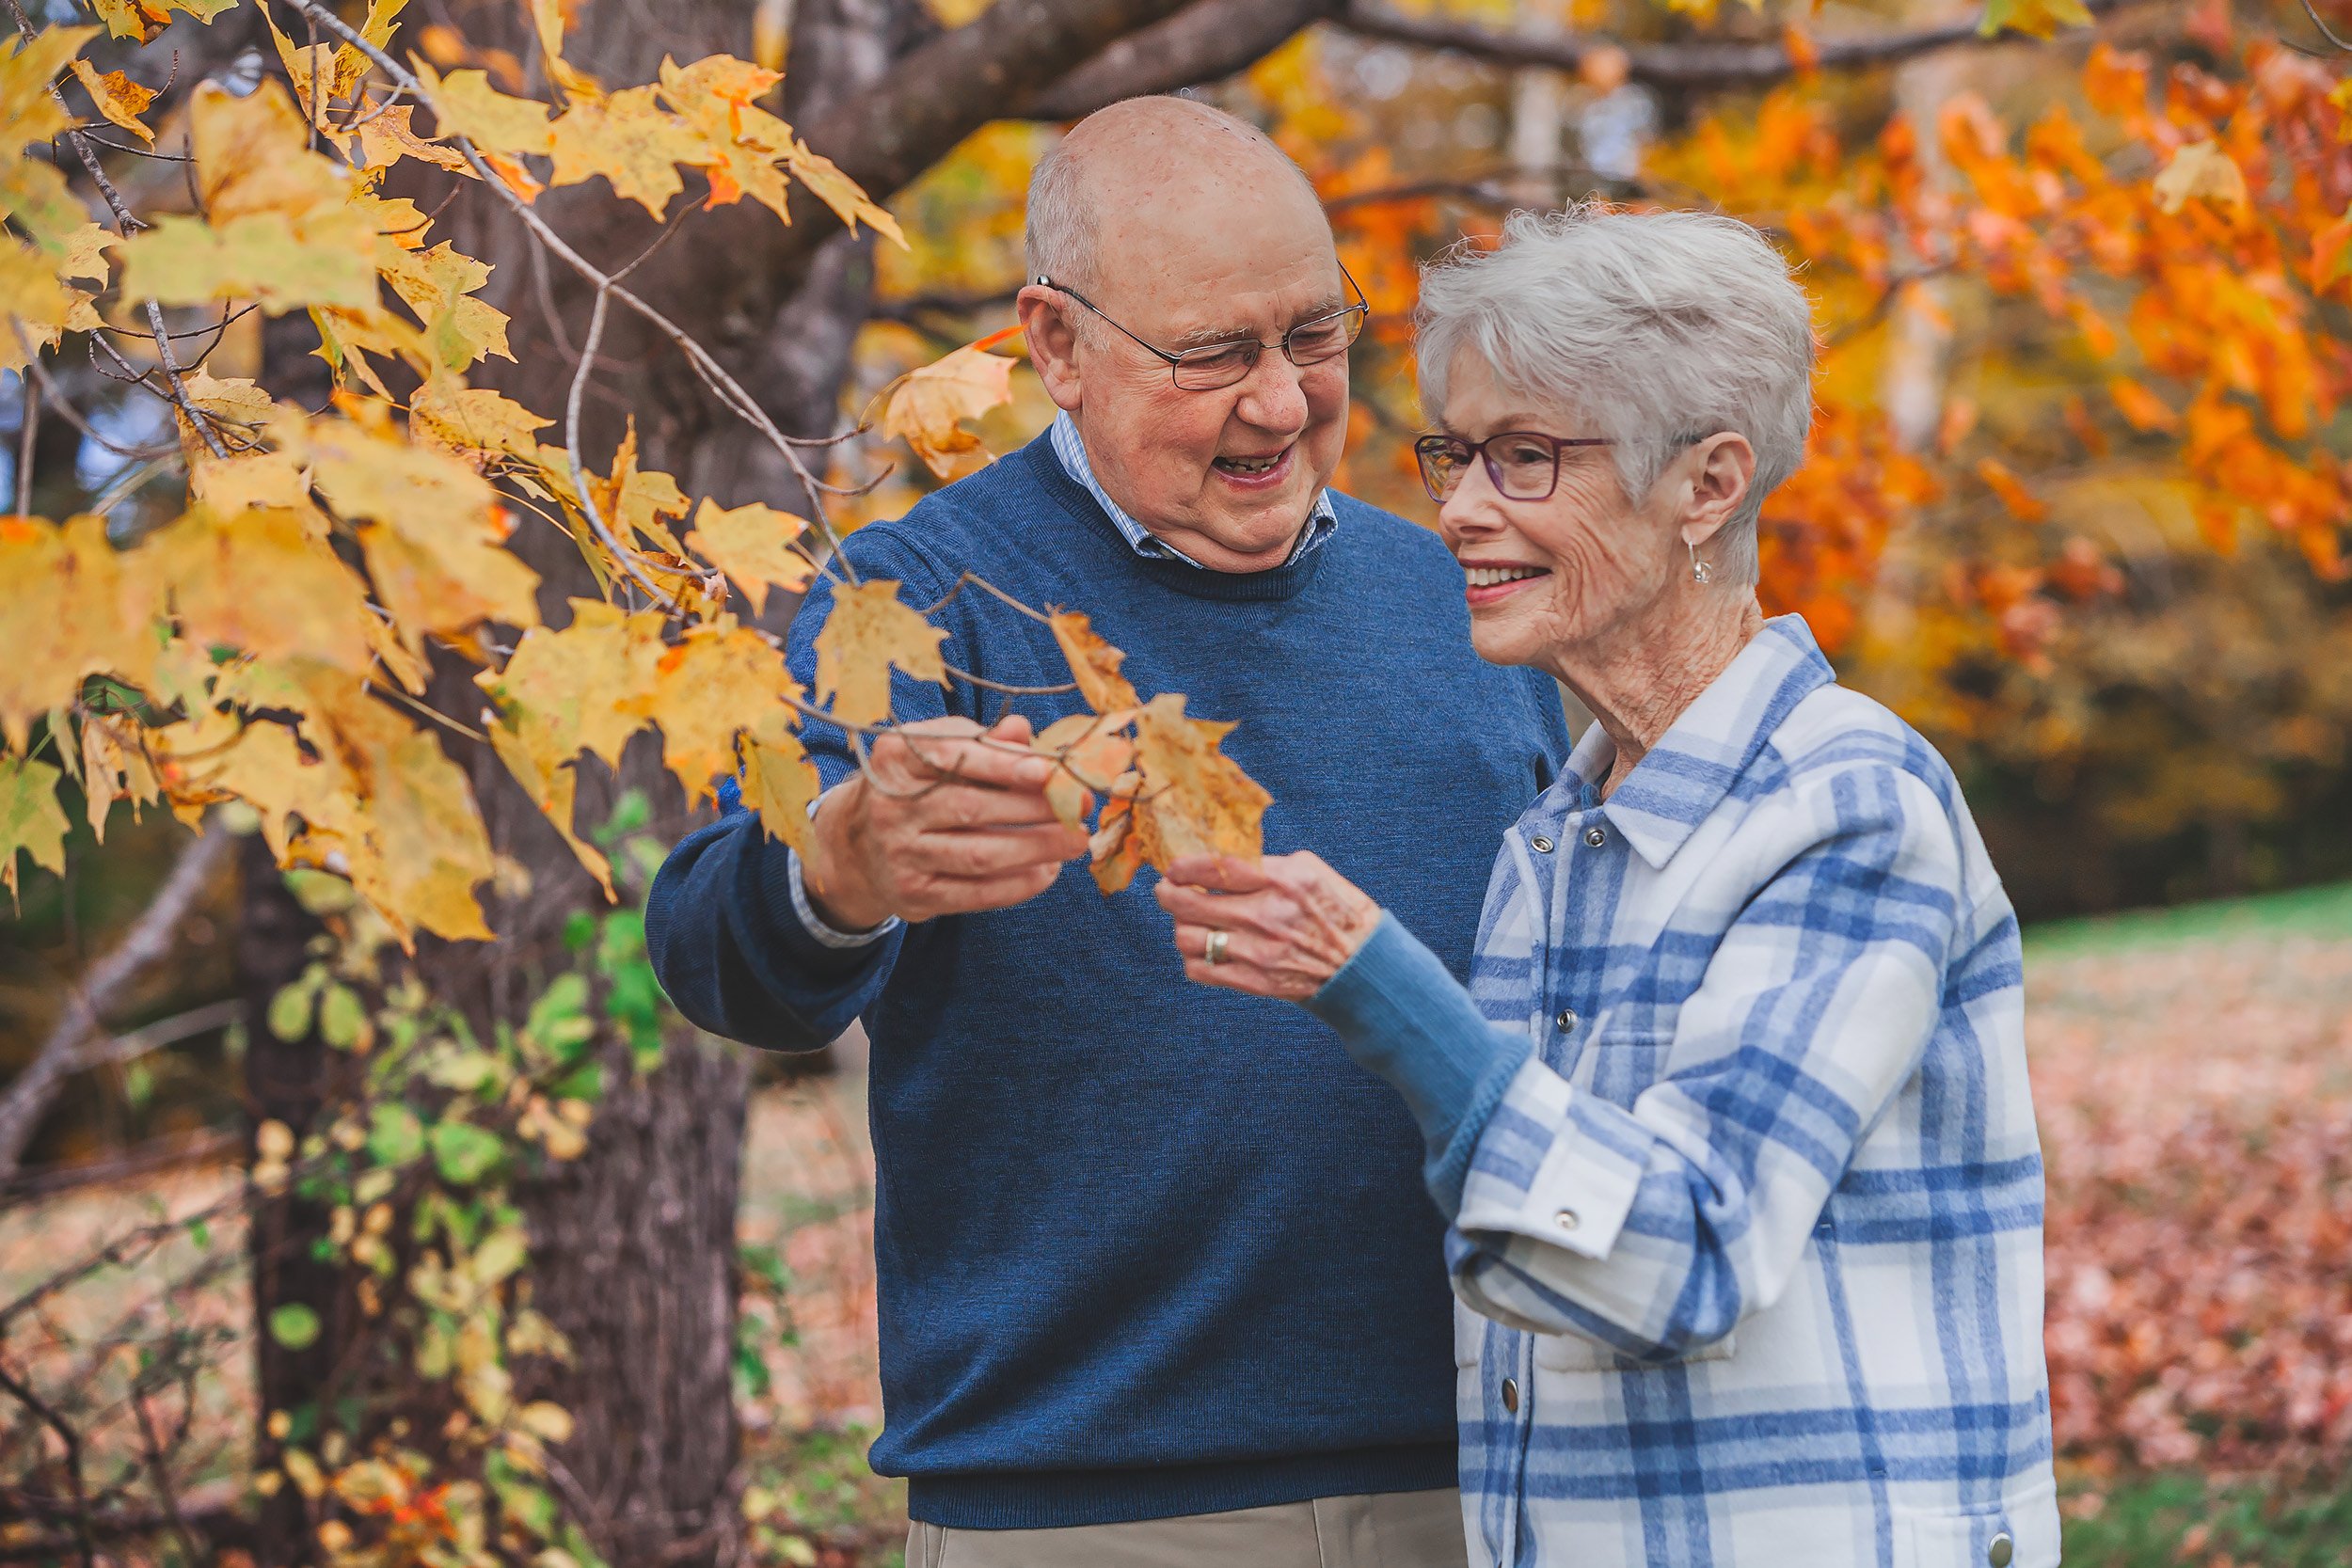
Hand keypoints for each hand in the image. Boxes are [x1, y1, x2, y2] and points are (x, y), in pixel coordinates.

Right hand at [806, 714, 1089, 928]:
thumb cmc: (918, 787)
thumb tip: (1023, 730)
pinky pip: (974, 893)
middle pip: (971, 808)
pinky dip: (1017, 885)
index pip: (952, 757)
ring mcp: (900, 854)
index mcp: (896, 757)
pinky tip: (1048, 871)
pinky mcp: (914, 894)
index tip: (1050, 770)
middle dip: (1033, 808)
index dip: (1003, 764)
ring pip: (978, 854)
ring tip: (1075, 841)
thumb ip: (981, 742)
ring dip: (1035, 848)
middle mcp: (891, 806)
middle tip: (1080, 806)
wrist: (860, 845)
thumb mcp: (939, 754)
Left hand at [1154, 851, 1382, 1000]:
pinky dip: (1194, 957)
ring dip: (1182, 927)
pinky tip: (1207, 948)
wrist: (1362, 966)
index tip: (1175, 868)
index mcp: (1281, 880)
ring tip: (1192, 921)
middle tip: (1167, 891)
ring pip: (1186, 938)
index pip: (1214, 867)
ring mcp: (1256, 952)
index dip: (1183, 867)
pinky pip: (1199, 969)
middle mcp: (1264, 916)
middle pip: (1187, 904)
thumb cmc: (1337, 911)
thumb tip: (1219, 860)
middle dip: (1168, 894)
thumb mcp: (1309, 871)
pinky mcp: (1253, 981)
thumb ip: (1264, 864)